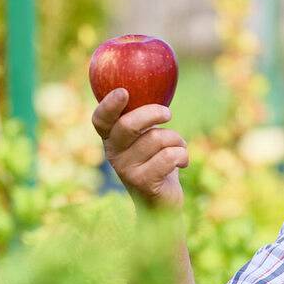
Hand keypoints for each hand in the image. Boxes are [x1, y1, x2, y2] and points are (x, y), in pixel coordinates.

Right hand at [91, 88, 187, 208]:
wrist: (162, 203)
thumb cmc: (158, 162)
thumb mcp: (149, 139)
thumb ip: (147, 118)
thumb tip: (159, 80)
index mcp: (111, 139)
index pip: (101, 119)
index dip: (109, 105)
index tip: (124, 91)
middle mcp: (113, 153)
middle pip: (129, 125)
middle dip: (153, 114)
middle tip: (168, 114)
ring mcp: (125, 169)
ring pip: (157, 139)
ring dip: (177, 140)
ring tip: (179, 148)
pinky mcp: (142, 182)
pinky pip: (169, 156)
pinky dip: (183, 155)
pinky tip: (183, 163)